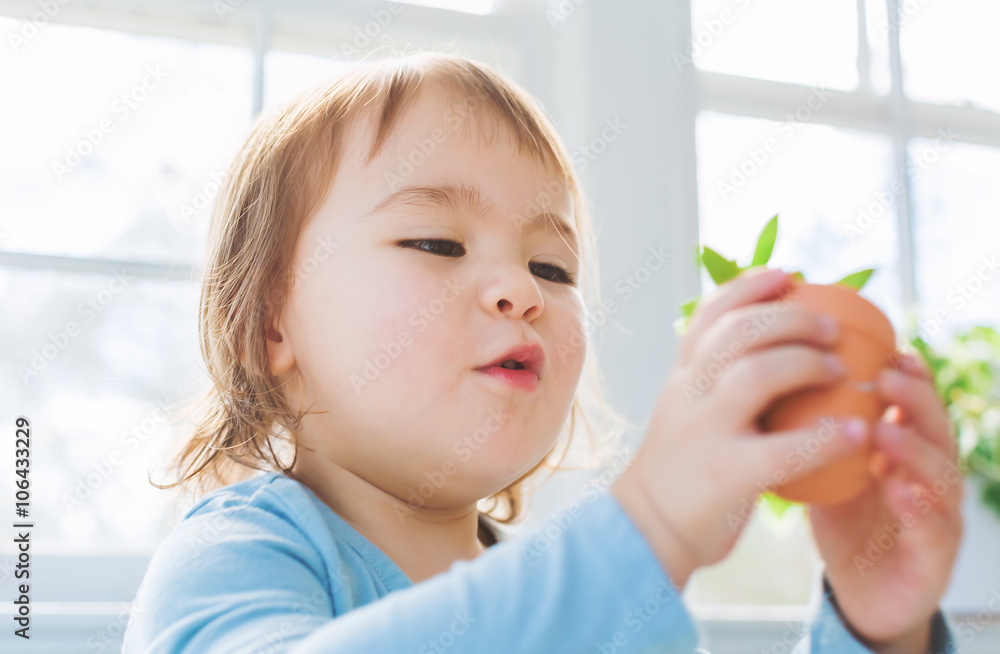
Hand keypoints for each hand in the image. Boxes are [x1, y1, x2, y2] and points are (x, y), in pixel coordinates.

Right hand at [613, 267, 867, 588]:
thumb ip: (716, 378)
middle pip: (737, 333)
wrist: (648, 527)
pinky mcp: (725, 474)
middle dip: (790, 319)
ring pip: (754, 375)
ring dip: (805, 363)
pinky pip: (781, 450)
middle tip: (831, 328)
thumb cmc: (683, 466)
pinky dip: (824, 437)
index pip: (710, 315)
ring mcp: (704, 432)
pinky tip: (854, 432)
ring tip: (841, 369)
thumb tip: (773, 342)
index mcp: (682, 376)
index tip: (788, 276)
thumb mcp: (687, 409)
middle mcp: (688, 394)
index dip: (750, 287)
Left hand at [808, 352, 962, 652]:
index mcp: (906, 448)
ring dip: (915, 450)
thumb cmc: (844, 516)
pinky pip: (932, 530)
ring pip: (941, 476)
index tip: (888, 348)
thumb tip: (771, 371)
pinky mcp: (934, 560)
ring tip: (885, 431)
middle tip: (886, 377)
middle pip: (936, 428)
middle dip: (915, 400)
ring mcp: (939, 516)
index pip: (914, 404)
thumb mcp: (826, 465)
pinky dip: (917, 508)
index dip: (908, 375)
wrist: (859, 590)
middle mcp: (929, 476)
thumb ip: (815, 426)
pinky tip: (897, 490)